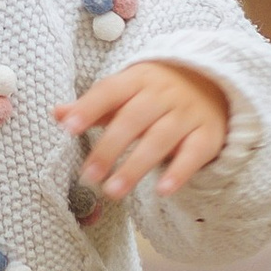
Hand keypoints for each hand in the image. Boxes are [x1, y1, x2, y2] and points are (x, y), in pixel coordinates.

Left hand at [55, 58, 230, 201]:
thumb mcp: (127, 91)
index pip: (110, 91)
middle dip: (109, 148)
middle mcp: (163, 94)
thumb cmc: (156, 93)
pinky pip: (194, 153)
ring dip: (135, 166)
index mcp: (137, 80)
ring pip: (160, 139)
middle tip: (88, 176)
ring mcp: (187, 113)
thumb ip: (94, 106)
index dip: (89, 108)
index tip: (68, 128)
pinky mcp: (208, 134)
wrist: (213, 82)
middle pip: (133, 119)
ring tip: (113, 191)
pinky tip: (162, 191)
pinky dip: (179, 172)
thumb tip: (57, 113)